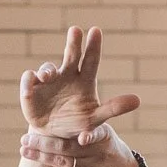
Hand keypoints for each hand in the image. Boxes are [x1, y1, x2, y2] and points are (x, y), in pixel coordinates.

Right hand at [20, 26, 139, 141]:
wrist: (53, 135)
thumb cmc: (76, 125)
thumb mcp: (95, 119)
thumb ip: (114, 108)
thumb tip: (138, 100)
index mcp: (84, 79)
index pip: (91, 60)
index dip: (93, 46)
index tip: (96, 31)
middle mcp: (66, 74)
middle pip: (70, 55)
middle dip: (73, 42)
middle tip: (76, 30)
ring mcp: (48, 81)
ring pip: (47, 68)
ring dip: (48, 70)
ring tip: (48, 76)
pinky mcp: (31, 88)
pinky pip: (28, 80)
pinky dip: (29, 82)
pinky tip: (31, 86)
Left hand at [20, 122, 139, 166]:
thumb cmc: (108, 145)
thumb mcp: (103, 129)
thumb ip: (85, 118)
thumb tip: (59, 93)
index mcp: (102, 133)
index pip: (92, 131)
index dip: (87, 134)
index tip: (80, 135)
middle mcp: (97, 151)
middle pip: (68, 146)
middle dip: (45, 143)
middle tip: (26, 138)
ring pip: (65, 161)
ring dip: (43, 157)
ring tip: (24, 150)